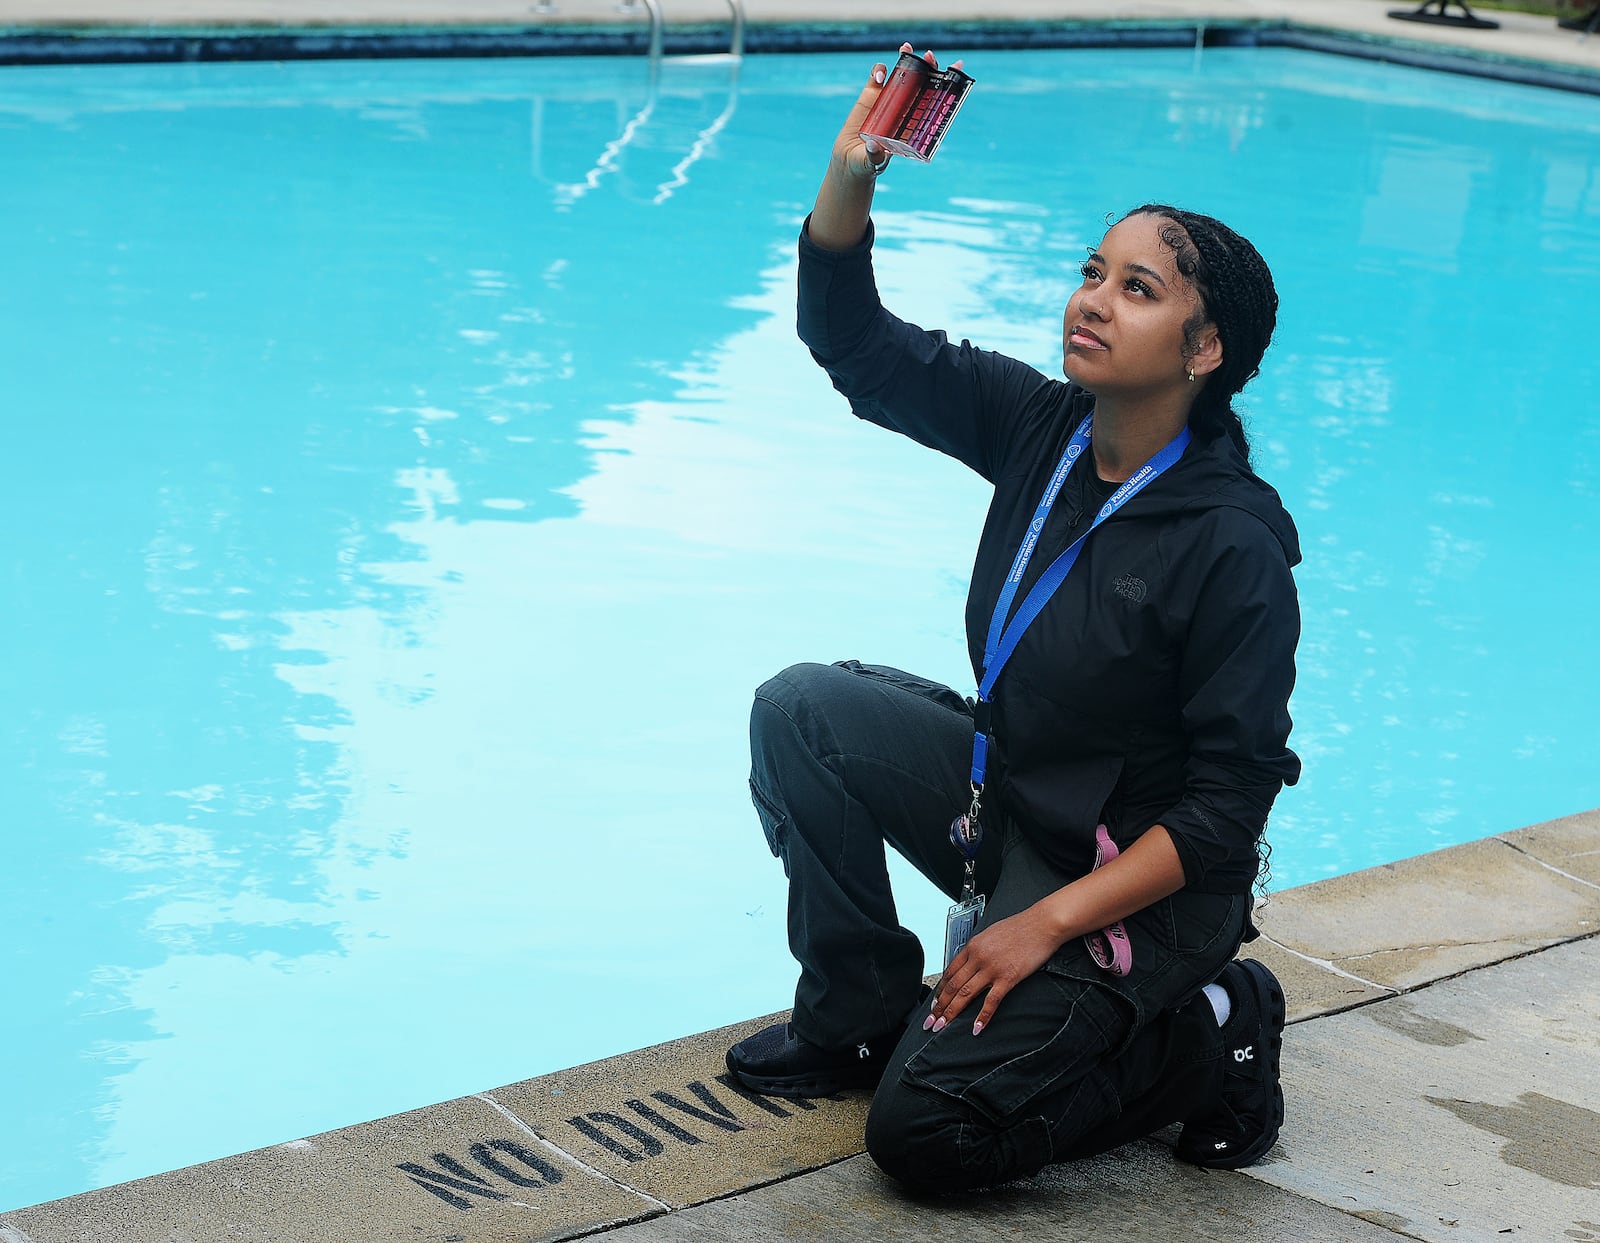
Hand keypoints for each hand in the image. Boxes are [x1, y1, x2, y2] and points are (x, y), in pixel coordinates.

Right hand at [830, 44, 959, 180]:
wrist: (851, 161)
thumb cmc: (867, 164)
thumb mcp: (872, 162)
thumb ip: (874, 156)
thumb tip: (874, 147)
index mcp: (913, 123)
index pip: (934, 100)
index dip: (947, 83)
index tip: (956, 68)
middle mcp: (904, 108)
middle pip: (921, 82)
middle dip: (927, 65)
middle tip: (929, 55)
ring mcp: (887, 99)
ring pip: (900, 73)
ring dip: (905, 58)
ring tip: (906, 48)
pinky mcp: (870, 96)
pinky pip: (876, 76)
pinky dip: (878, 71)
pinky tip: (879, 75)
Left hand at [926, 901, 1060, 1035]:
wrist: (1042, 923)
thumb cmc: (1021, 927)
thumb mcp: (991, 933)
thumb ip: (979, 949)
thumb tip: (971, 962)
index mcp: (973, 946)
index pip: (950, 972)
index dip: (940, 990)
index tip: (935, 1003)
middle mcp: (978, 957)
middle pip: (953, 986)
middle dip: (940, 1006)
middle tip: (931, 1021)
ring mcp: (992, 968)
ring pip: (965, 994)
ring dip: (951, 1013)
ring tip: (943, 1025)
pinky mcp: (1008, 977)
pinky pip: (991, 1001)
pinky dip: (983, 1017)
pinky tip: (977, 1028)